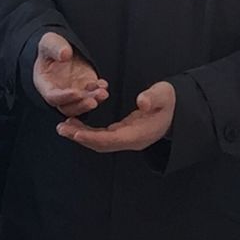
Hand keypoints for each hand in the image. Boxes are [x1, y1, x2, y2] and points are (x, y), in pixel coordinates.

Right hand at [31, 32, 107, 116]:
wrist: (63, 48)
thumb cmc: (51, 48)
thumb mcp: (49, 42)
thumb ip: (55, 48)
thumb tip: (64, 54)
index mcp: (45, 84)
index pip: (53, 97)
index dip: (64, 97)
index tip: (76, 93)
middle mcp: (59, 93)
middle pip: (68, 107)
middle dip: (81, 106)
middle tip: (92, 102)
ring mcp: (74, 92)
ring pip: (82, 104)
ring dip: (93, 100)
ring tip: (102, 93)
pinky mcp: (86, 88)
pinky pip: (93, 94)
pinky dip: (99, 91)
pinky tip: (103, 85)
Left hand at [58, 80, 174, 153]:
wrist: (177, 109)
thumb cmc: (170, 101)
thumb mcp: (165, 94)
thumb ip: (153, 97)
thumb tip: (142, 101)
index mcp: (139, 134)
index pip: (111, 140)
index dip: (92, 137)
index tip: (75, 132)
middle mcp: (131, 141)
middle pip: (102, 144)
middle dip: (80, 137)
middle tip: (61, 128)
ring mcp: (127, 139)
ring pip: (100, 142)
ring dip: (82, 135)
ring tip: (63, 127)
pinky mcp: (124, 133)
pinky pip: (103, 136)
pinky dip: (88, 132)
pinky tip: (76, 125)